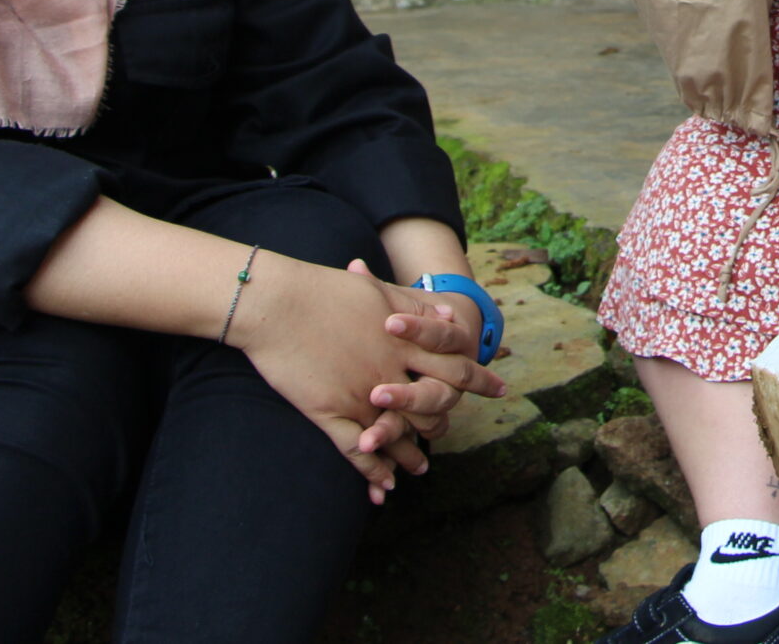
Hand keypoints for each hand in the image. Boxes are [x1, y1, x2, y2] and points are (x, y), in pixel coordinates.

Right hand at [227, 253, 500, 503]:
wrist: (277, 300)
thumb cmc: (324, 290)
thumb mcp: (378, 291)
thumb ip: (416, 306)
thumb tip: (450, 315)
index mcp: (406, 340)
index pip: (454, 364)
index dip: (477, 378)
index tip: (500, 387)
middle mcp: (391, 370)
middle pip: (431, 404)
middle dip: (442, 423)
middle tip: (447, 436)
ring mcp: (361, 394)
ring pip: (398, 433)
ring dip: (410, 455)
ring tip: (420, 471)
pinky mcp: (331, 411)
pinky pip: (359, 450)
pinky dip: (373, 470)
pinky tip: (381, 487)